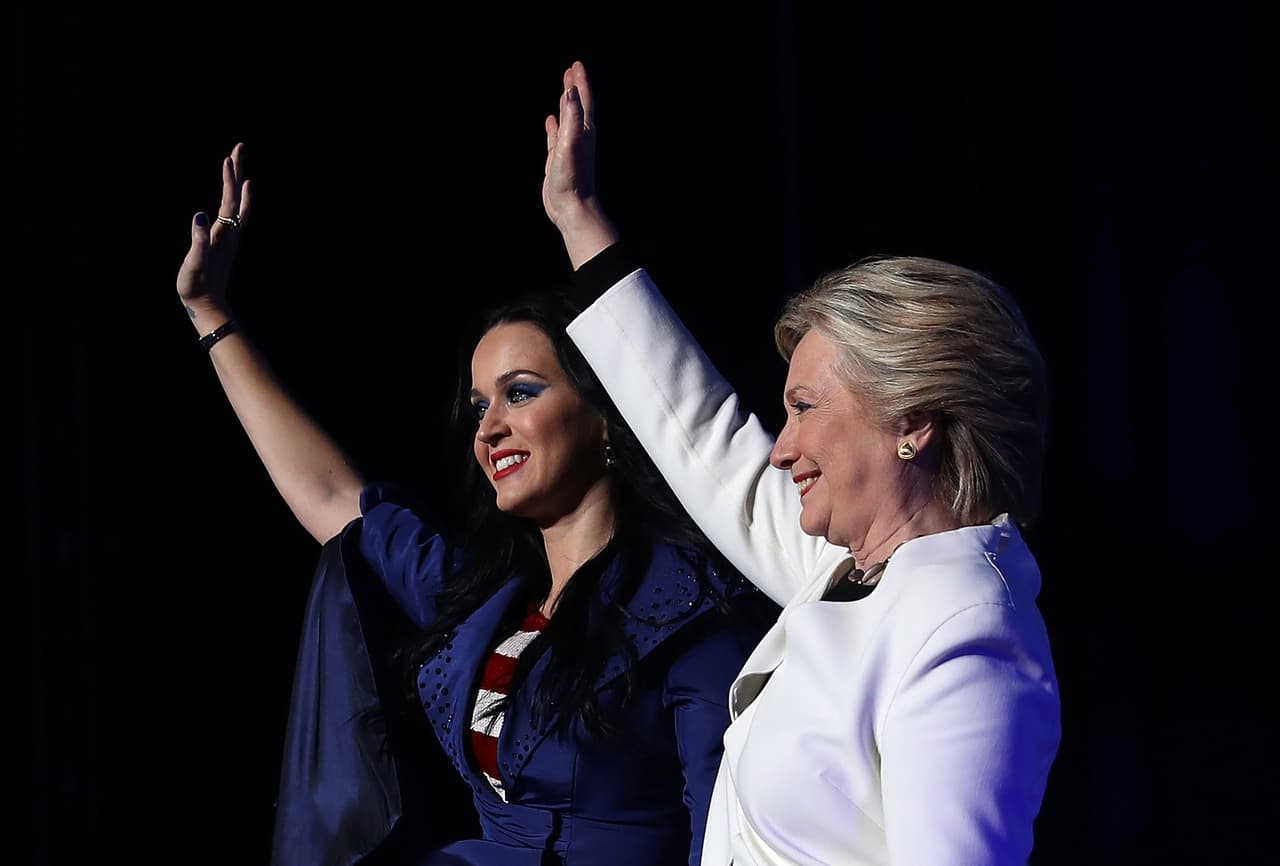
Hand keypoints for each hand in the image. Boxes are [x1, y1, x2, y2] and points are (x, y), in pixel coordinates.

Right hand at [177, 142, 251, 321]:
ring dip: (236, 181)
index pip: (229, 201)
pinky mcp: (225, 241)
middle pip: (236, 196)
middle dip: (237, 171)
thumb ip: (197, 241)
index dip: (229, 180)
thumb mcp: (194, 264)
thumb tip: (200, 216)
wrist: (209, 306)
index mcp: (224, 234)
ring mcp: (229, 236)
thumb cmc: (197, 286)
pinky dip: (236, 198)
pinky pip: (233, 213)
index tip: (228, 159)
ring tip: (235, 162)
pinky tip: (235, 195)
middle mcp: (231, 232)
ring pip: (236, 202)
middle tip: (239, 146)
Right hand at [543, 62, 618, 267]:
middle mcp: (578, 136)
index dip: (580, 82)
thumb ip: (573, 117)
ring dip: (565, 104)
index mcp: (584, 131)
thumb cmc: (573, 178)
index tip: (576, 65)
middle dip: (574, 87)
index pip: (583, 100)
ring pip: (567, 119)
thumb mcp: (571, 143)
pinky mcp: (559, 159)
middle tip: (570, 70)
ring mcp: (568, 147)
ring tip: (563, 89)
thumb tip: (571, 90)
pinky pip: (556, 136)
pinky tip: (551, 120)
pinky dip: (554, 126)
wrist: (572, 208)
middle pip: (577, 105)